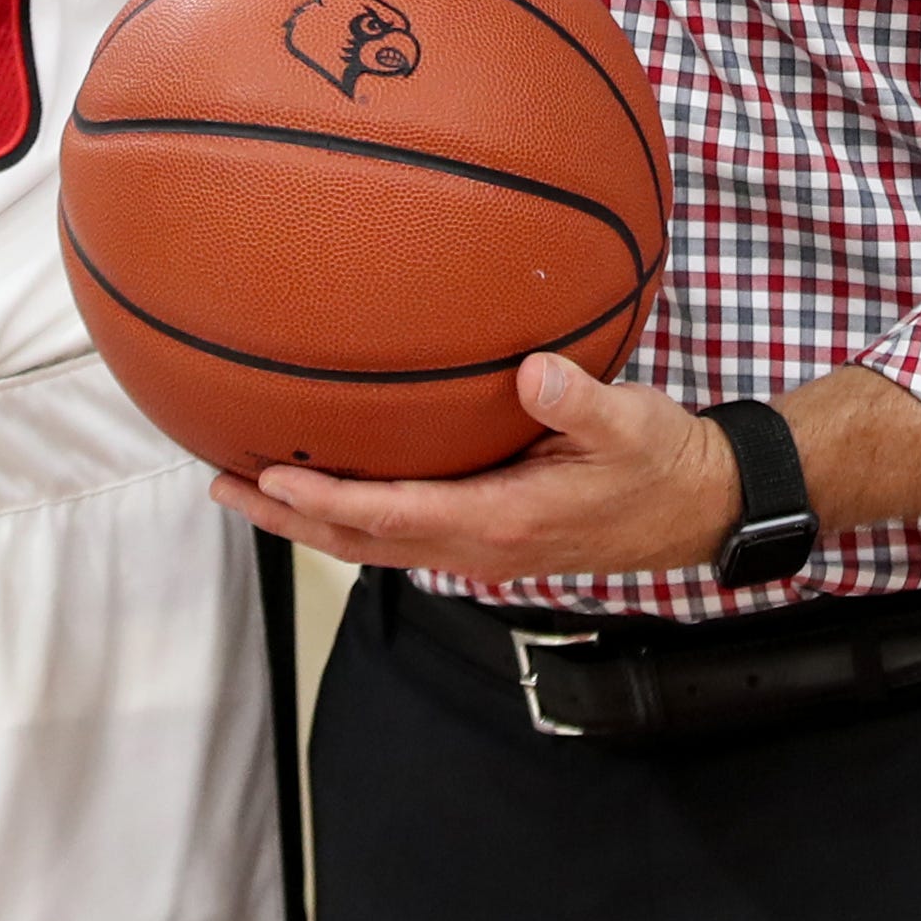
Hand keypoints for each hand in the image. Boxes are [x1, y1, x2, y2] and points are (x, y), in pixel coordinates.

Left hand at [211, 354, 742, 584]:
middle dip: (289, 518)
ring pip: (374, 543)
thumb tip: (533, 371)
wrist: (696, 505)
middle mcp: (480, 546)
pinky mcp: (485, 538)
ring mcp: (479, 549)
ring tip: (250, 488)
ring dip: (309, 520)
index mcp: (504, 521)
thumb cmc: (662, 461)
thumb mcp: (632, 423)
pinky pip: (400, 533)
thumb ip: (582, 399)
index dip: (329, 499)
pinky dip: (350, 515)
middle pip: (361, 542)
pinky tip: (329, 485)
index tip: (275, 475)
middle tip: (224, 484)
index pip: (394, 515)